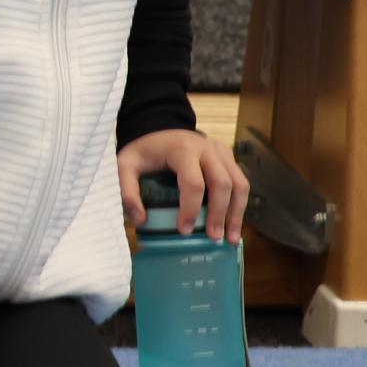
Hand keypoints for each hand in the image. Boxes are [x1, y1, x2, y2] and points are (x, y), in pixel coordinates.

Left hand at [119, 126, 247, 245]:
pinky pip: (240, 182)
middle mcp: (207, 149)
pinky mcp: (229, 157)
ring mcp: (221, 152)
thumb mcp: (126, 164)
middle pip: (222, 184)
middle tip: (214, 238)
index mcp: (182, 149)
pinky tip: (233, 223)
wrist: (160, 127)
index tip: (184, 230)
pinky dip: (239, 204)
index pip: (193, 182)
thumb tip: (140, 220)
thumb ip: (127, 189)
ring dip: (237, 213)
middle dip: (220, 214)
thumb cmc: (145, 149)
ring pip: (239, 184)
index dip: (191, 208)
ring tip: (231, 238)